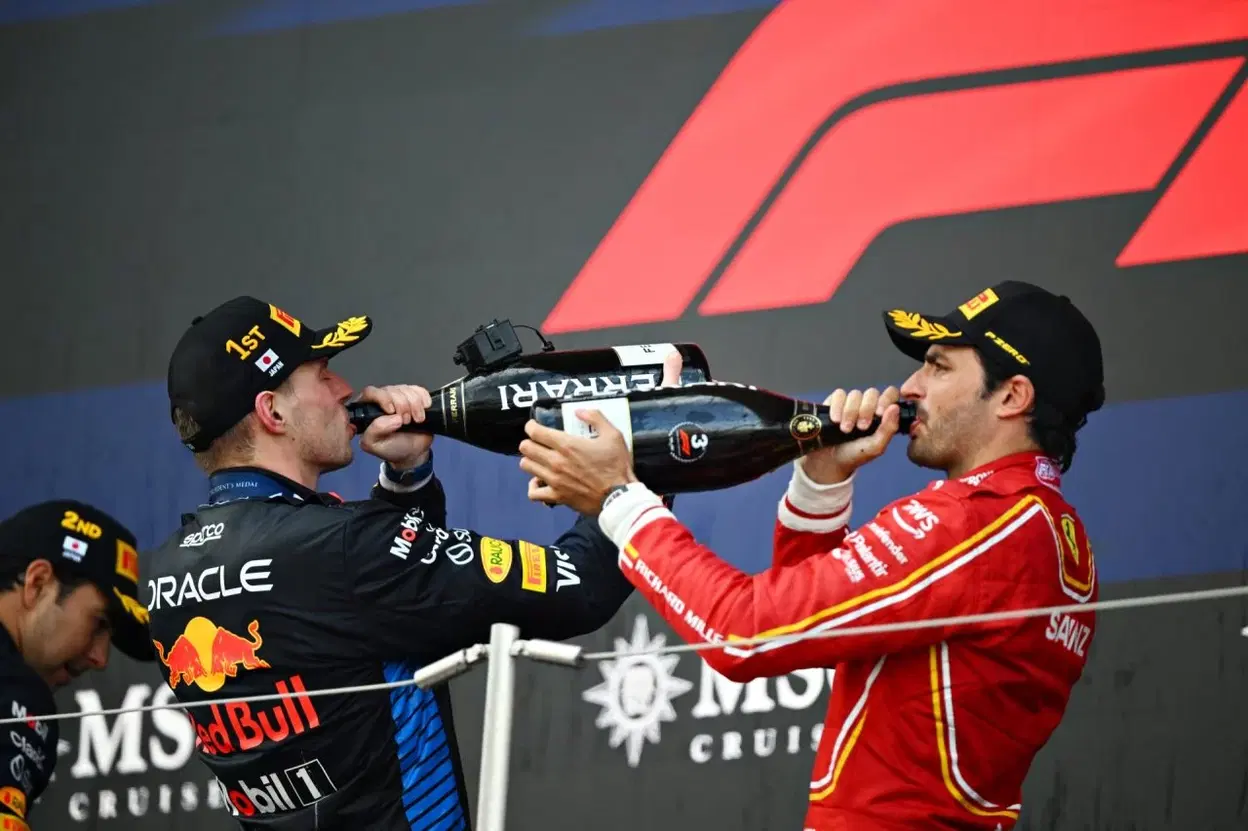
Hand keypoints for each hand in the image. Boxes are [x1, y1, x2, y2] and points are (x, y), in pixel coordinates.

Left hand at [356, 384, 433, 469]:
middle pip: (392, 390)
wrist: (413, 452)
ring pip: (406, 389)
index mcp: (367, 409)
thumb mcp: (375, 445)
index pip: (371, 392)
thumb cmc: (392, 448)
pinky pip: (419, 390)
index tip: (392, 411)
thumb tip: (391, 417)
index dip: (383, 399)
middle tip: (406, 421)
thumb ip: (374, 431)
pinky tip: (424, 409)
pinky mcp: (413, 396)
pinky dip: (424, 399)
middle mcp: (382, 399)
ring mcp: (399, 396)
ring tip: (416, 420)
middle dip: (402, 406)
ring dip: (415, 405)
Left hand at [516, 349, 682, 514]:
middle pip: (525, 447)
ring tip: (540, 460)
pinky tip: (540, 482)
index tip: (535, 426)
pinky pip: (533, 493)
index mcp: (567, 445)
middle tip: (538, 443)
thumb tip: (579, 411)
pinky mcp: (556, 496)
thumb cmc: (617, 467)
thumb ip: (596, 418)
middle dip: (530, 442)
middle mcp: (555, 461)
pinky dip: (534, 487)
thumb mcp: (613, 435)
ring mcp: (554, 480)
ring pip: (526, 466)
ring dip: (531, 461)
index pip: (535, 431)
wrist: (619, 497)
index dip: (532, 426)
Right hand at [801, 386, 902, 484]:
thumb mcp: (876, 447)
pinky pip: (838, 394)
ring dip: (850, 412)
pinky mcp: (834, 402)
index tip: (880, 413)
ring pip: (855, 394)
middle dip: (866, 410)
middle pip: (872, 393)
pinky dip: (837, 406)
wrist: (830, 461)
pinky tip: (835, 420)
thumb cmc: (856, 454)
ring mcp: (851, 402)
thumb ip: (889, 429)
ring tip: (845, 429)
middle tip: (861, 428)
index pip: (891, 393)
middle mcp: (867, 405)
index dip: (887, 398)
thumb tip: (894, 407)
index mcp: (882, 414)